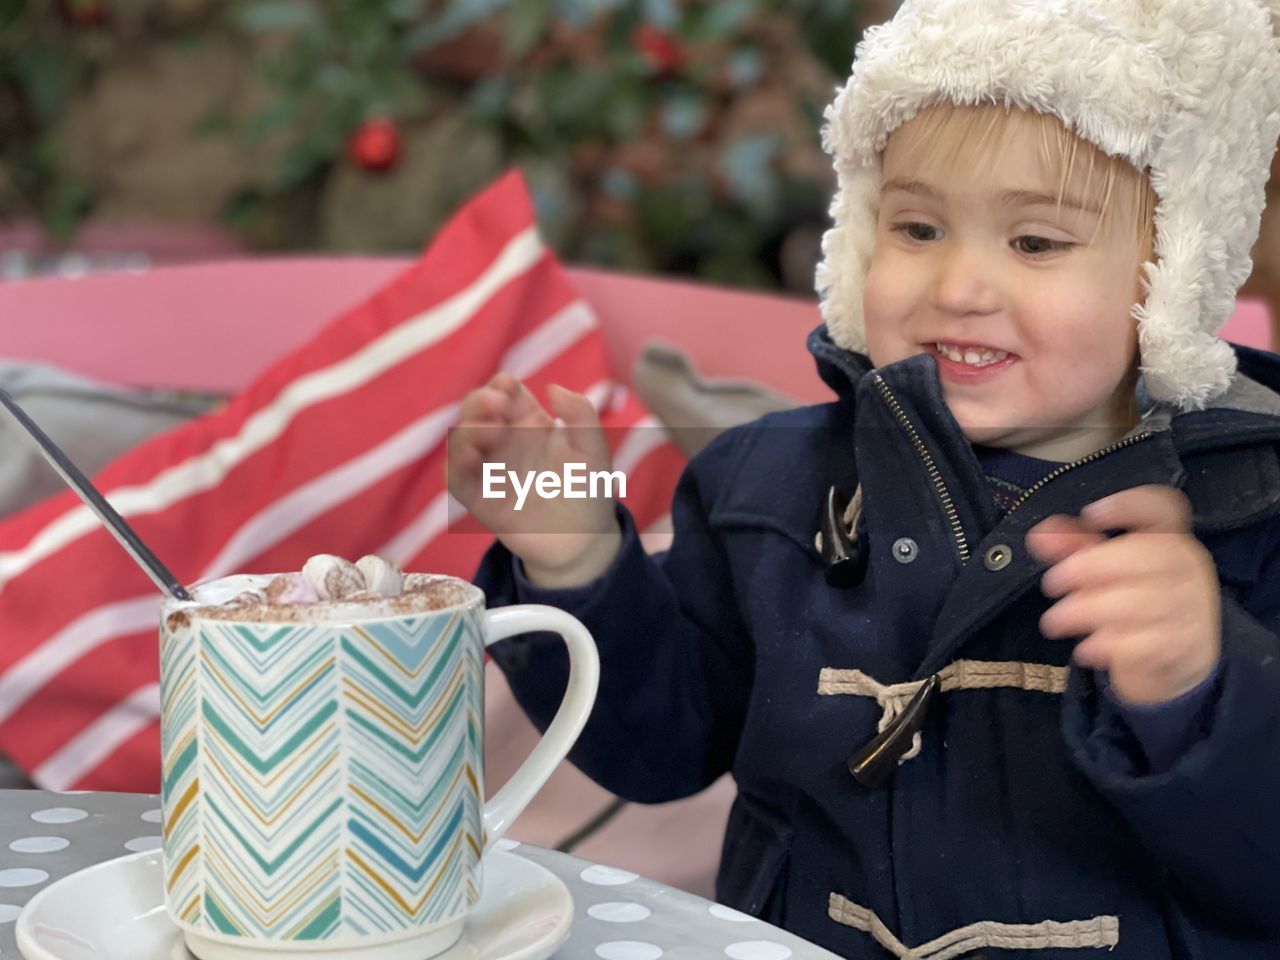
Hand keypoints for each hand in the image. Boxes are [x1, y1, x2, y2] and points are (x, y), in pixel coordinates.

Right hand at [448, 373, 620, 587]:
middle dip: (478, 402)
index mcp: (530, 424)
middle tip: (497, 404)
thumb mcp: (594, 450)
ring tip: (491, 432)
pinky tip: (469, 459)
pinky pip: (456, 480)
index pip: (505, 393)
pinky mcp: (481, 500)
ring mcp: (491, 470)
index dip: (501, 385)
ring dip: (466, 431)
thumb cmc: (589, 491)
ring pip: (460, 441)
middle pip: (476, 411)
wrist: (585, 541)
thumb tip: (551, 388)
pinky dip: (454, 466)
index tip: (507, 387)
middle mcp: (506, 443)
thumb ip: (581, 414)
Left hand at [1025, 485, 1220, 704]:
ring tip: (1055, 621)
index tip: (1090, 514)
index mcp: (1169, 539)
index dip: (1130, 505)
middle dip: (1090, 567)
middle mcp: (1186, 568)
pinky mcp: (1185, 646)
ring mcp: (1190, 607)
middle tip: (1051, 583)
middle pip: (1147, 554)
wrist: (1177, 658)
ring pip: (1142, 603)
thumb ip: (1074, 549)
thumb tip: (1039, 536)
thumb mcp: (1105, 571)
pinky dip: (1109, 646)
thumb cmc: (1135, 602)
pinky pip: (1147, 644)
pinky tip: (1085, 650)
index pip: (1164, 509)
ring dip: (1088, 611)